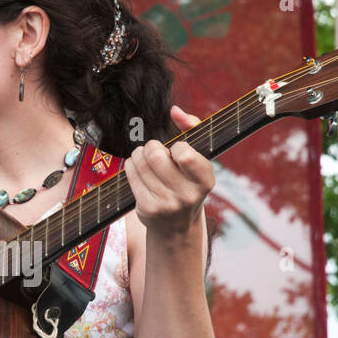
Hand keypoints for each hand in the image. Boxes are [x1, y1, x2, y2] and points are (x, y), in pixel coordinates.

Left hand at [125, 105, 214, 236]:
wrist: (177, 226)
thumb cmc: (187, 182)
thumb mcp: (198, 159)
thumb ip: (192, 128)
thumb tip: (175, 111)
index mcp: (206, 179)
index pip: (184, 153)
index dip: (176, 147)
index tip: (176, 152)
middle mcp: (188, 195)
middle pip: (156, 156)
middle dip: (151, 147)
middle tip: (154, 151)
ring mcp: (166, 204)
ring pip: (140, 163)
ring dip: (139, 154)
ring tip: (145, 158)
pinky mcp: (147, 209)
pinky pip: (131, 175)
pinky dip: (131, 166)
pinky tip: (139, 169)